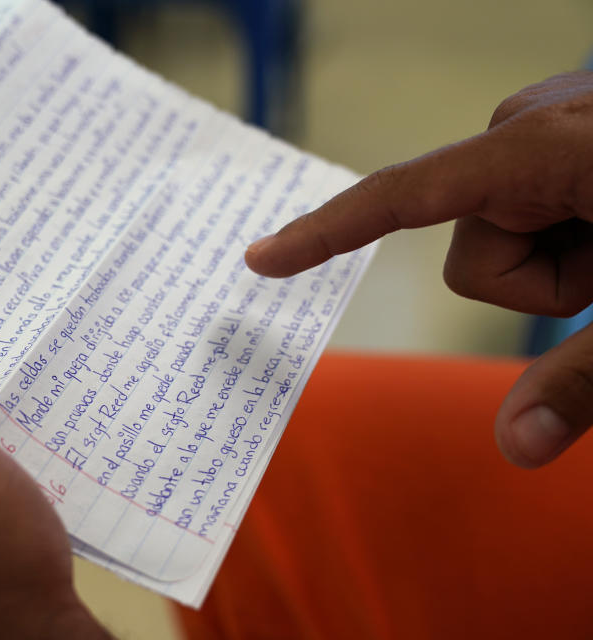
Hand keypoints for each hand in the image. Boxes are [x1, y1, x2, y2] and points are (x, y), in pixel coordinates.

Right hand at [246, 71, 592, 468]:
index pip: (401, 198)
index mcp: (541, 151)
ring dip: (568, 259)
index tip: (260, 258)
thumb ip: (591, 375)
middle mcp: (531, 126)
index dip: (325, 235)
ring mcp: (554, 123)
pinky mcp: (572, 130)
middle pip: (476, 247)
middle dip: (542, 281)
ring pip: (508, 232)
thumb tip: (517, 450)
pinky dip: (576, 233)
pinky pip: (535, 203)